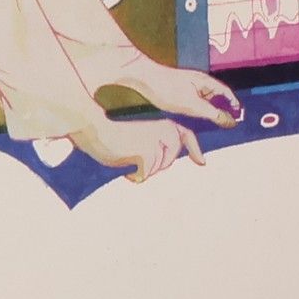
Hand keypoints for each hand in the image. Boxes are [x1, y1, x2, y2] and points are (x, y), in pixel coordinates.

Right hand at [72, 113, 205, 181]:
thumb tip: (164, 162)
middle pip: (169, 160)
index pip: (185, 135)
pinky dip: (135, 176)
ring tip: (127, 157)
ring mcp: (156, 142)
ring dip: (142, 170)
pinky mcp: (147, 153)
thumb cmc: (113, 133)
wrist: (96, 127)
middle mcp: (164, 131)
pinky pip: (145, 174)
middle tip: (138, 160)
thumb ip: (154, 144)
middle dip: (155, 166)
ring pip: (156, 169)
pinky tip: (125, 168)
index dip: (195, 149)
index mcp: (162, 123)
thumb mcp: (138, 136)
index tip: (201, 162)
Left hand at [130, 62, 242, 128]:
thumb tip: (230, 121)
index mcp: (206, 82)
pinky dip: (198, 111)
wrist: (144, 78)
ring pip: (204, 101)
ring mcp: (189, 86)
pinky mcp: (179, 91)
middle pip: (216, 97)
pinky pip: (194, 102)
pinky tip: (194, 121)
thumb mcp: (193, 105)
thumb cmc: (167, 88)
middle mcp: (199, 82)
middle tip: (226, 125)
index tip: (239, 116)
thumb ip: (213, 114)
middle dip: (222, 109)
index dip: (233, 104)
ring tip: (212, 126)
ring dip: (209, 111)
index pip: (226, 93)